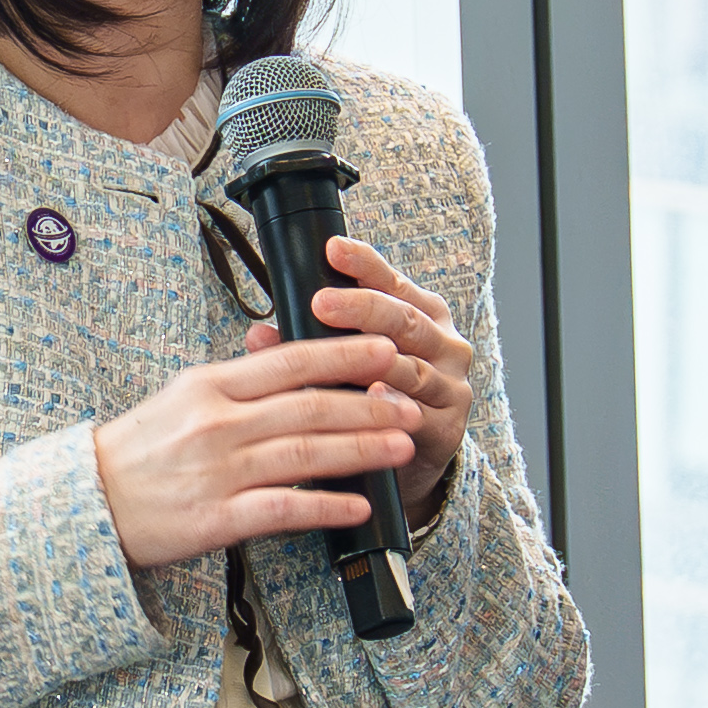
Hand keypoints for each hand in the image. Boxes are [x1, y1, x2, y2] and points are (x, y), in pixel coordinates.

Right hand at [91, 331, 424, 570]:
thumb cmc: (138, 451)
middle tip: (410, 401)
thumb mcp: (182, 398)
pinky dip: (324, 505)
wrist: (86, 502)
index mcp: (210, 386)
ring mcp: (218, 472)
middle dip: (368, 403)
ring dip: (360, 449)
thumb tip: (291, 363)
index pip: (288, 362)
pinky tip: (357, 504)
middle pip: (308, 407)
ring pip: (304, 453)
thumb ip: (237, 382)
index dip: (342, 355)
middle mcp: (217, 424)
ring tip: (401, 445)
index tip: (383, 347)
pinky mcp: (216, 518)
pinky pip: (282, 509)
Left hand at [269, 239, 474, 524]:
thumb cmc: (376, 396)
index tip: (333, 248)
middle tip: (322, 301)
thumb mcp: (349, 363)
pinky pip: (419, 414)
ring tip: (341, 352)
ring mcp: (450, 386)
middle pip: (404, 319)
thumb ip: (310, 344)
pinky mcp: (448, 427)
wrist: (409, 459)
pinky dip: (394, 405)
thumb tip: (258, 335)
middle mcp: (443, 343)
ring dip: (375, 359)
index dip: (363, 264)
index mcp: (422, 314)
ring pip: (411, 367)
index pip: (391, 282)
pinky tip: (374, 397)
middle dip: (362, 308)